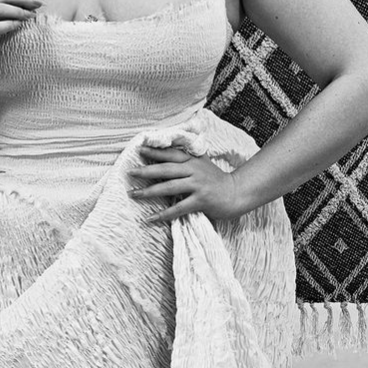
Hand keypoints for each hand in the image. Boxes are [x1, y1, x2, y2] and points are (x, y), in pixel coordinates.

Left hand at [128, 142, 246, 223]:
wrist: (237, 192)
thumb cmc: (217, 179)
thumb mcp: (203, 163)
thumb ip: (190, 157)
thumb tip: (173, 150)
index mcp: (192, 161)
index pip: (170, 154)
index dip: (154, 151)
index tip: (139, 149)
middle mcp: (193, 170)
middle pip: (165, 169)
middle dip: (146, 171)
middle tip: (129, 173)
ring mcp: (197, 185)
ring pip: (169, 187)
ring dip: (149, 191)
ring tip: (134, 194)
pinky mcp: (201, 200)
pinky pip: (178, 208)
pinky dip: (163, 213)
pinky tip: (151, 218)